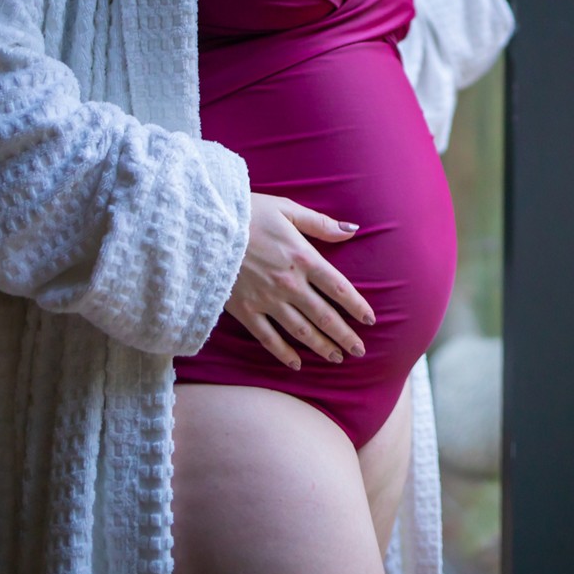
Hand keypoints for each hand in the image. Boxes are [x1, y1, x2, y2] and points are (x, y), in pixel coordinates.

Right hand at [223, 192, 374, 369]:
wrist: (203, 227)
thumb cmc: (247, 213)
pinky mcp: (245, 310)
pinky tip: (296, 364)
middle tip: (359, 351)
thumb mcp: (286, 209)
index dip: (357, 306)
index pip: (339, 288)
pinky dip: (283, 353)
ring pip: (301, 330)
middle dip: (344, 335)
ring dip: (321, 346)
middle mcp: (289, 283)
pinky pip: (268, 337)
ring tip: (336, 358)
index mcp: (303, 257)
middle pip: (324, 315)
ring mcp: (267, 299)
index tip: (370, 320)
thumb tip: (352, 230)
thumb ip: (320, 224)